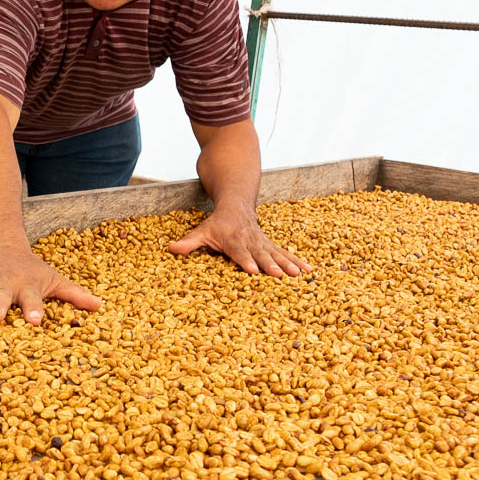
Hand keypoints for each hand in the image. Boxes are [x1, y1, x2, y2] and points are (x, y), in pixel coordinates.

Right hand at [0, 242, 101, 324]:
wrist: (4, 243)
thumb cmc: (32, 271)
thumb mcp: (53, 279)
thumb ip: (74, 295)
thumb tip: (100, 307)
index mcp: (26, 287)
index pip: (33, 300)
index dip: (34, 309)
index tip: (36, 321)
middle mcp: (4, 284)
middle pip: (0, 296)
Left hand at [168, 205, 308, 277]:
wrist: (237, 204)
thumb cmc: (217, 224)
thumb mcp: (201, 231)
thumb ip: (189, 242)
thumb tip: (170, 249)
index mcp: (233, 239)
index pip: (239, 252)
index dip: (245, 261)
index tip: (253, 271)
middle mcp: (250, 240)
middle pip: (261, 254)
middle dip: (270, 264)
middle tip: (279, 275)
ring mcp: (262, 242)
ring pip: (276, 253)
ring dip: (287, 264)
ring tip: (298, 274)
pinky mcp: (271, 244)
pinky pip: (285, 253)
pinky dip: (297, 260)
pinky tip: (308, 270)